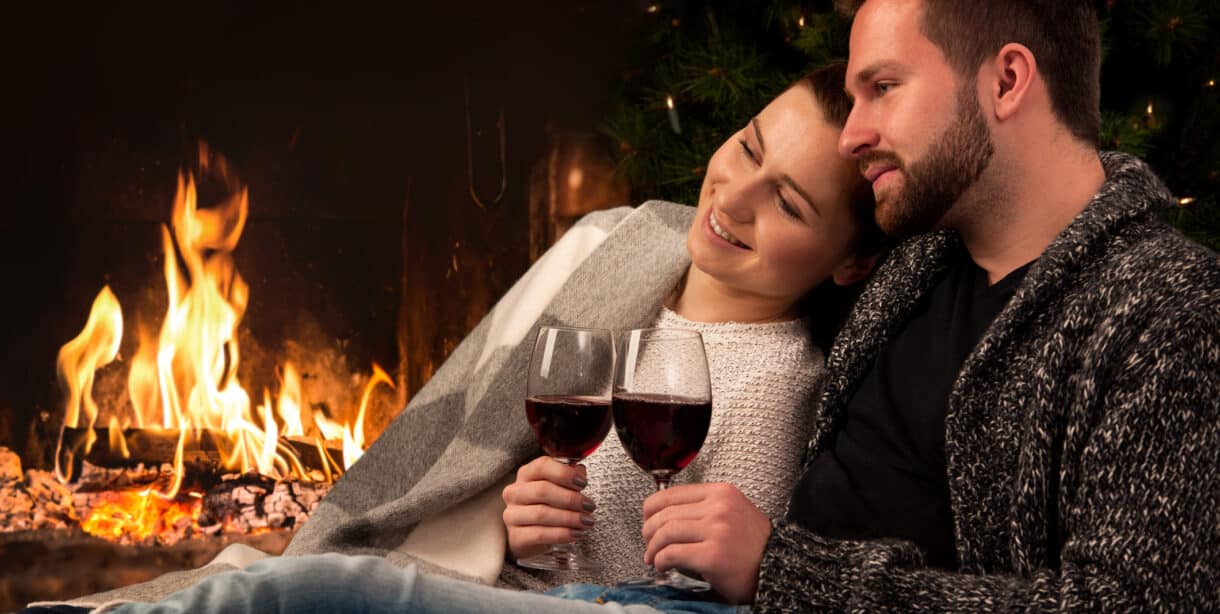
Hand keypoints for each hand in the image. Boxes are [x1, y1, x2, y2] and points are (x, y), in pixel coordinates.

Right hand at [502, 456, 596, 559]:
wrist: (528, 535)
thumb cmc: (545, 505)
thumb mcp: (558, 488)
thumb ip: (569, 476)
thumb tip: (580, 471)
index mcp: (526, 474)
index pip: (542, 466)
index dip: (565, 473)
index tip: (583, 483)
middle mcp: (515, 492)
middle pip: (543, 490)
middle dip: (571, 499)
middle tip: (589, 506)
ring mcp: (512, 515)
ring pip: (541, 513)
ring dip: (569, 518)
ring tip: (586, 521)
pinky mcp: (515, 536)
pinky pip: (539, 534)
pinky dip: (561, 534)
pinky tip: (576, 534)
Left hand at [642, 482, 771, 603]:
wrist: (778, 566)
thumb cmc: (753, 544)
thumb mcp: (732, 511)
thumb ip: (704, 506)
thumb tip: (665, 513)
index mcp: (721, 493)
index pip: (671, 493)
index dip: (651, 509)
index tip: (647, 520)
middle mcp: (719, 508)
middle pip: (665, 513)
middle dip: (648, 531)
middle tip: (648, 543)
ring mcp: (716, 531)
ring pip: (665, 532)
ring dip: (652, 548)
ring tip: (653, 557)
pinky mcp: (713, 556)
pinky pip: (672, 554)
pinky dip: (661, 561)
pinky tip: (662, 566)